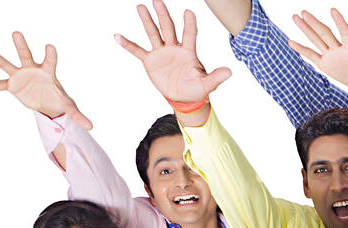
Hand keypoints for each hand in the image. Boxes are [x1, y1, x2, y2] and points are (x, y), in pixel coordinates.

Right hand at [0, 32, 92, 128]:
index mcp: (49, 73)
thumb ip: (78, 116)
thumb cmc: (59, 100)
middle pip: (27, 56)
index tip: (50, 46)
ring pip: (6, 64)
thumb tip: (91, 127)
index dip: (50, 55)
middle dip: (22, 46)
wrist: (48, 104)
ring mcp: (20, 76)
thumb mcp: (70, 108)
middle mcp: (33, 70)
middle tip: (16, 33)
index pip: (50, 62)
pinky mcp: (12, 85)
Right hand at [115, 0, 231, 104]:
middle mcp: (174, 48)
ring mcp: (161, 53)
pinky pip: (137, 51)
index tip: (189, 12)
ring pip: (153, 34)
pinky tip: (117, 36)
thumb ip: (216, 77)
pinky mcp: (150, 61)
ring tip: (140, 7)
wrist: (184, 98)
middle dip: (163, 15)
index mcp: (189, 52)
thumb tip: (229, 72)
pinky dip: (128, 45)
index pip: (190, 34)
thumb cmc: (197, 89)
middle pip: (168, 28)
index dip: (189, 24)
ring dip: (147, 21)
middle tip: (157, 1)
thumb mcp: (207, 84)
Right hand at [288, 8, 347, 95]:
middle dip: (314, 24)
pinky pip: (312, 55)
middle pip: (325, 34)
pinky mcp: (326, 64)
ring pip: (316, 40)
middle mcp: (339, 50)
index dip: (340, 22)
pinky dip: (301, 49)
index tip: (333, 10)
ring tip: (295, 17)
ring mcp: (331, 56)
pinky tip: (291, 42)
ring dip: (305, 29)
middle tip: (303, 12)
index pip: (345, 32)